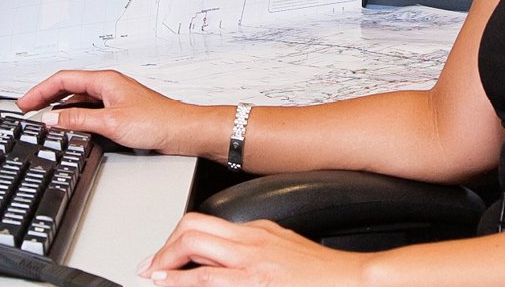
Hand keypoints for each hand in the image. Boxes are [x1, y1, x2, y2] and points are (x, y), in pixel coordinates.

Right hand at [16, 70, 228, 158]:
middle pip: (69, 87)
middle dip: (46, 97)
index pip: (63, 79)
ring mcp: (115, 100)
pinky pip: (90, 111)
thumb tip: (52, 118)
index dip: (40, 90)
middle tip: (28, 109)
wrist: (184, 132)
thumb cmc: (158, 121)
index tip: (24, 102)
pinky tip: (71, 128)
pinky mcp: (120, 114)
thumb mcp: (110, 122)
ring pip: (80, 100)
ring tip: (45, 120)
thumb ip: (78, 119)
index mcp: (105, 80)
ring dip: (60, 108)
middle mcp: (109, 86)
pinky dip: (76, 117)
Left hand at [137, 213, 370, 286]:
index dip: (178, 238)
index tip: (165, 254)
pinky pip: (209, 278)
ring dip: (166, 262)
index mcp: (258, 230)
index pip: (206, 224)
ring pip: (194, 246)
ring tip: (153, 275)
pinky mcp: (255, 282)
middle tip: (151, 265)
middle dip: (165, 247)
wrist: (352, 280)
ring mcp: (251, 262)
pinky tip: (169, 285)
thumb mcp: (286, 247)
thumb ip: (258, 246)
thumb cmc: (324, 273)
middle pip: (193, 228)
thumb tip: (231, 253)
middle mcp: (251, 241)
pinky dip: (183, 282)